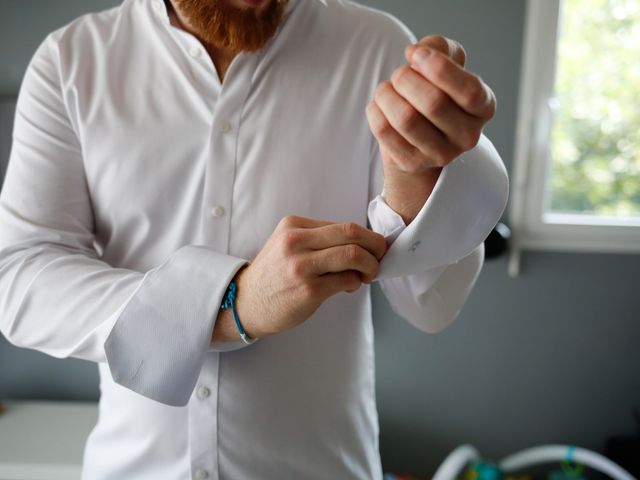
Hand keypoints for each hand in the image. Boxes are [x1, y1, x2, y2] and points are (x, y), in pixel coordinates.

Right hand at [229, 216, 386, 338]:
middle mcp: (296, 242)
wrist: (245, 303)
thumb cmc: (273, 275)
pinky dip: (356, 283)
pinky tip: (349, 286)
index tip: (374, 248)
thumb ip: (319, 240)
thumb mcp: (288, 245)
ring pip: (353, 255)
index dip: (367, 237)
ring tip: (368, 274)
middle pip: (352, 234)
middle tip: (380, 258)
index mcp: (293, 226)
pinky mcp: (308, 290)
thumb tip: (361, 243)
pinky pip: (346, 281)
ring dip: (371, 266)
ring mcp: (301, 266)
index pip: (343, 226)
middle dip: (376, 246)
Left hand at [366, 35, 495, 173]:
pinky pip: (385, 131)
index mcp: (483, 107)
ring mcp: (440, 154)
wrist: (418, 139)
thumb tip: (416, 52)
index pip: (469, 90)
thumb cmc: (435, 92)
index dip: (439, 68)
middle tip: (399, 74)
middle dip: (406, 79)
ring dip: (387, 94)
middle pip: (433, 103)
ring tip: (385, 89)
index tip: (415, 54)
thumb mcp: (445, 64)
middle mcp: (467, 135)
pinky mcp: (411, 163)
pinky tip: (380, 107)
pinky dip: (375, 111)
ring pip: (406, 118)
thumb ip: (438, 48)